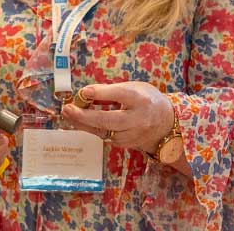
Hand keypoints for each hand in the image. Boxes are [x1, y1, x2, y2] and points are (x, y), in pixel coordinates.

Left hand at [58, 82, 175, 152]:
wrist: (166, 124)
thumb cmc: (147, 100)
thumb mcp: (135, 88)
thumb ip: (112, 90)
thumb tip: (86, 93)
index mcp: (142, 100)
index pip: (120, 95)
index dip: (101, 94)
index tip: (84, 91)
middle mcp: (138, 119)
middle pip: (108, 119)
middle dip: (85, 116)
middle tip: (68, 109)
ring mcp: (132, 135)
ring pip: (103, 131)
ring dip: (82, 123)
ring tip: (67, 114)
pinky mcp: (126, 144)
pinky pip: (105, 136)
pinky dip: (91, 128)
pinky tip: (78, 121)